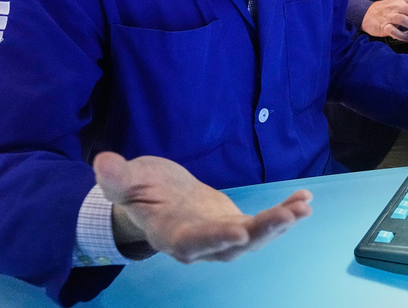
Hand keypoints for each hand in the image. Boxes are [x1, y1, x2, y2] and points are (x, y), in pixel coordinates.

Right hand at [94, 152, 311, 262]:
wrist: (151, 196)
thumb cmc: (137, 188)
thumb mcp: (126, 180)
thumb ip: (118, 178)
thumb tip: (102, 162)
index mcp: (171, 234)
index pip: (193, 241)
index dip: (215, 238)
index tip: (238, 231)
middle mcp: (199, 244)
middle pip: (233, 245)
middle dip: (262, 232)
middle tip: (288, 216)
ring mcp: (220, 237)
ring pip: (253, 238)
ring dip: (279, 224)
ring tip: (303, 207)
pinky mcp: (235, 225)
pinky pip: (262, 224)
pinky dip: (284, 214)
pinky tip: (304, 201)